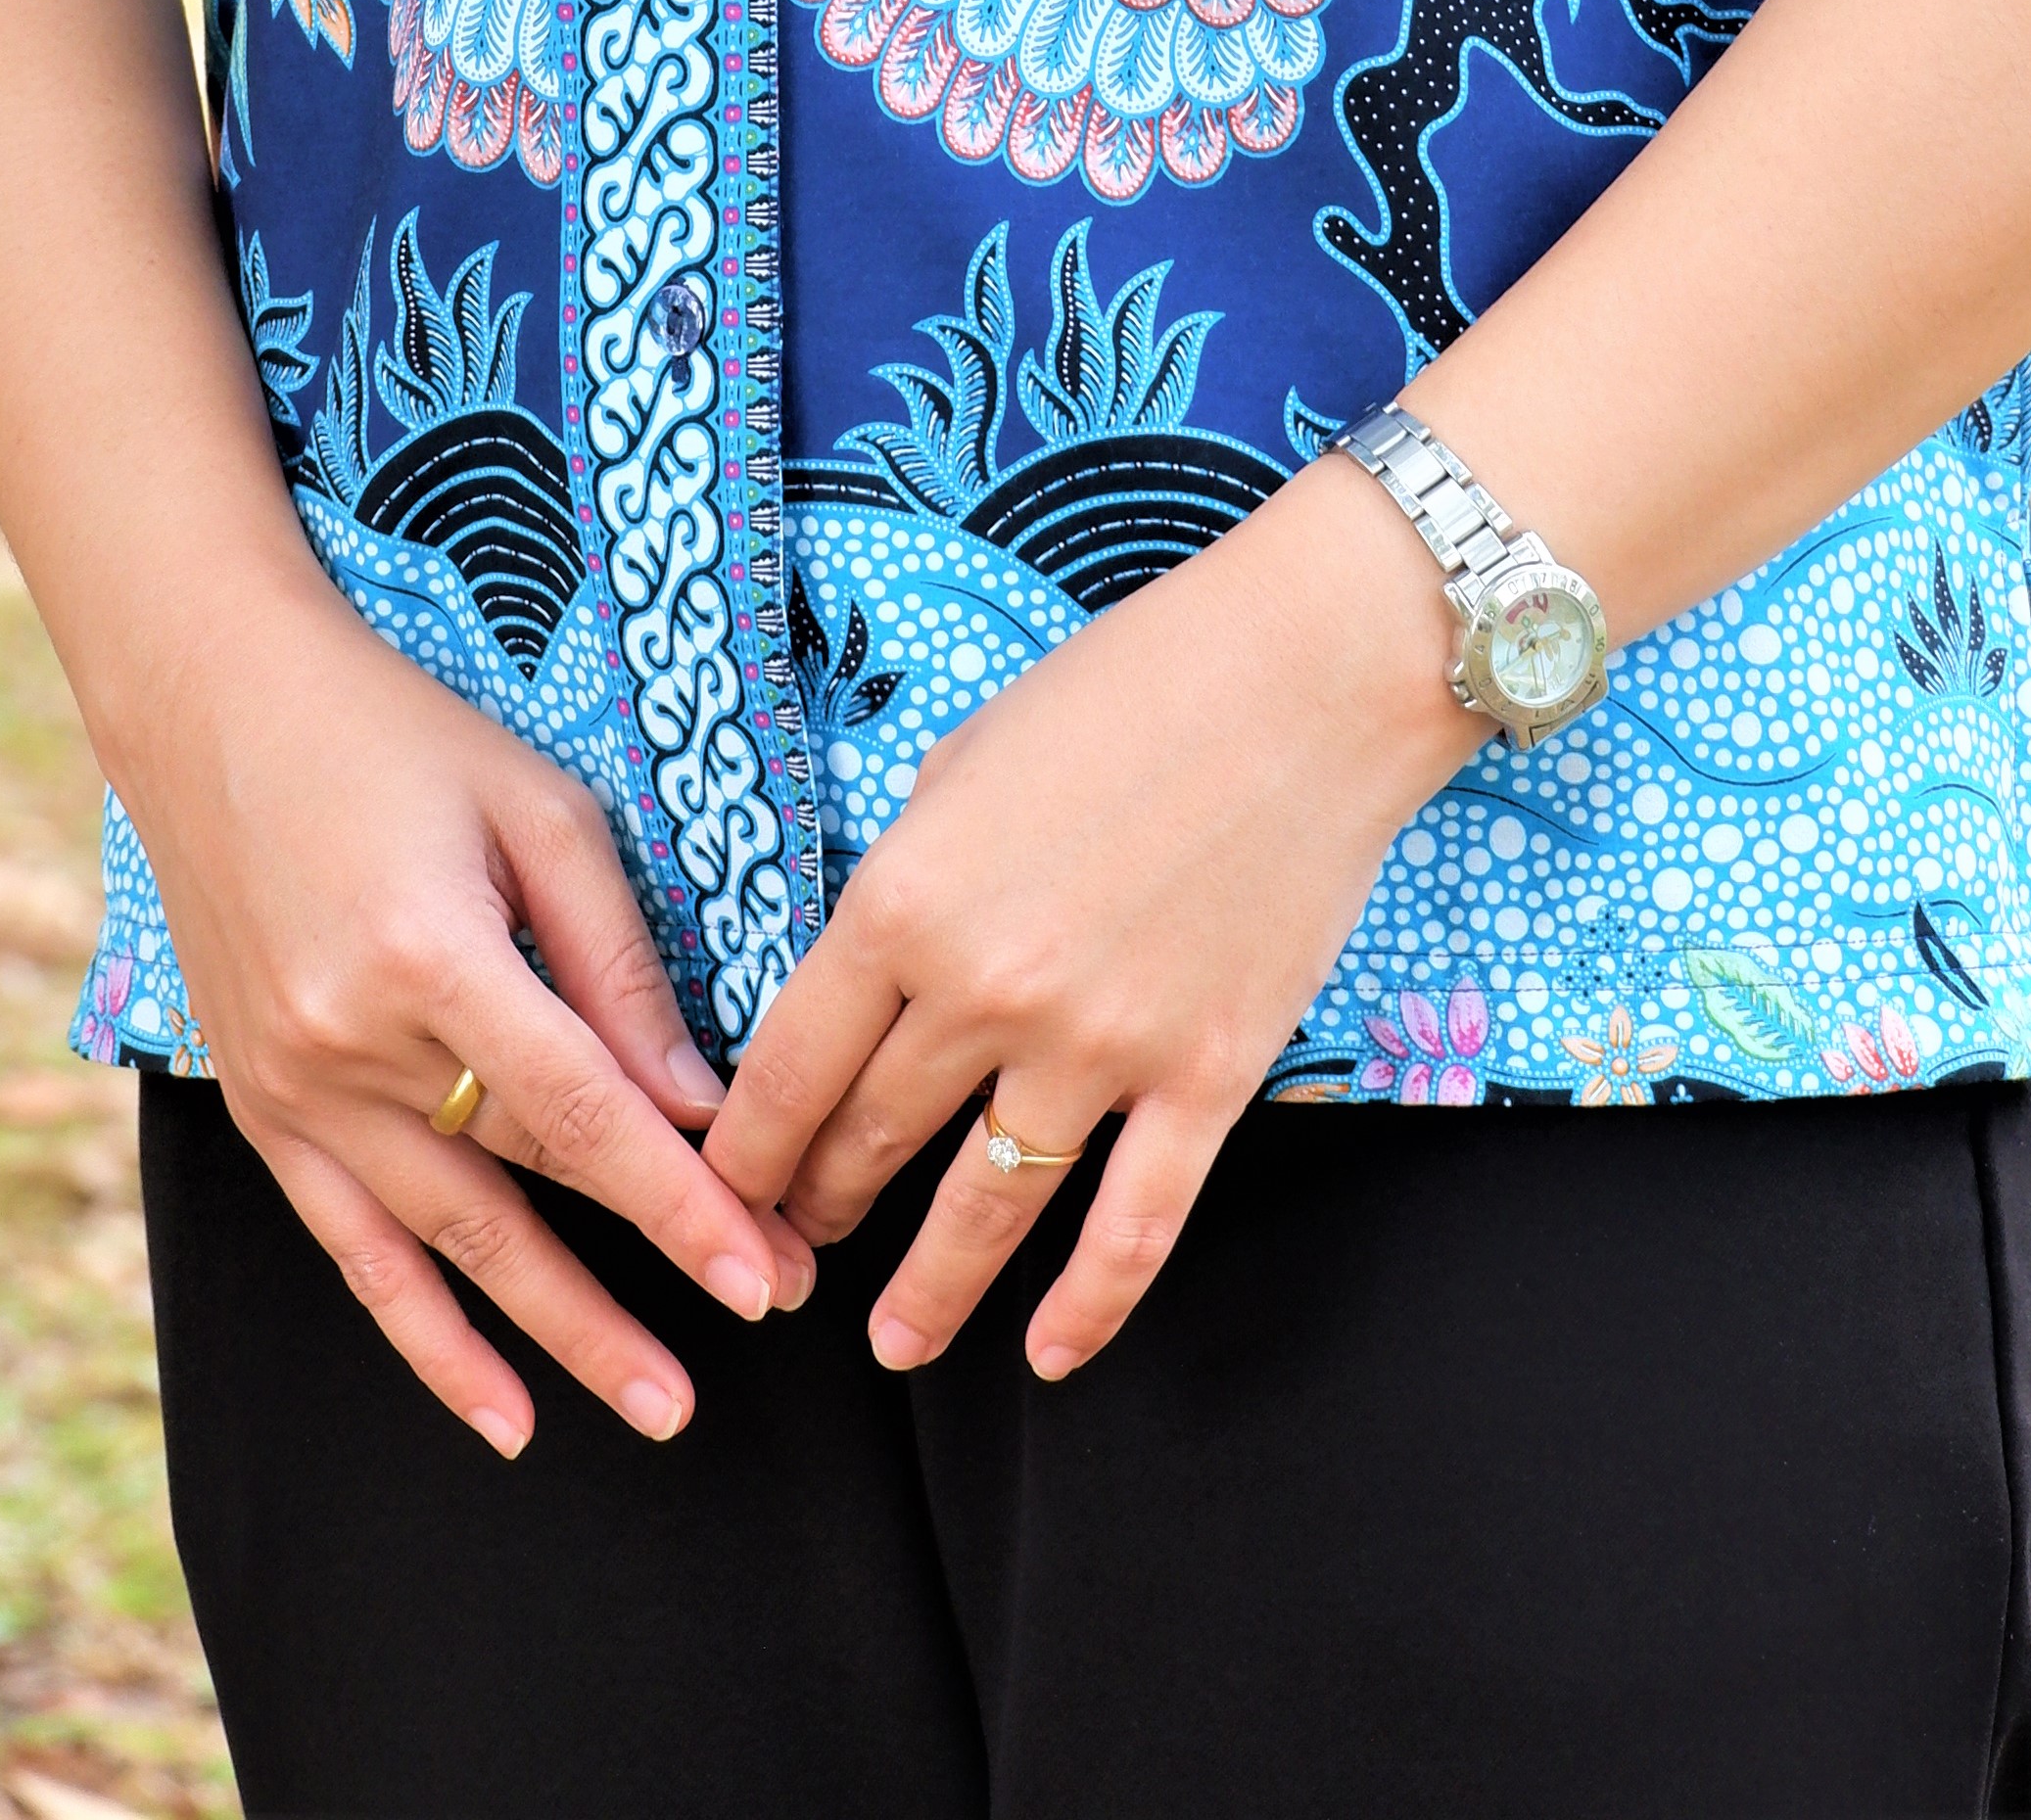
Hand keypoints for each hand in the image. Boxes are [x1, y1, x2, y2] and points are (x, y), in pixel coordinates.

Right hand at [118, 566, 810, 1454]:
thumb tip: (699, 1104)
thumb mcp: (534, 808)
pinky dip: (428, 1341)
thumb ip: (615, 961)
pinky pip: (353, 1254)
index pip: (584, 1113)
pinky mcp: (261, 1111)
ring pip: (450, 1243)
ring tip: (659, 1404)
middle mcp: (351, 1044)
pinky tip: (501, 1414)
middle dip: (655, 1261)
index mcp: (430, 955)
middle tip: (765, 1315)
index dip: (680, 1202)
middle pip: (531, 1182)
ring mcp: (294, 1090)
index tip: (764, 1271)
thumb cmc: (395, 732)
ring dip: (558, 1334)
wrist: (208, 704)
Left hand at [703, 452, 1465, 1383]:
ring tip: (892, 1340)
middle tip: (796, 1248)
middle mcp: (986, 991)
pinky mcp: (1205, 1079)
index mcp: (906, 899)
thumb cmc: (1130, 687)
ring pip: (984, 1210)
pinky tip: (1047, 1353)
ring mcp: (1100, 1048)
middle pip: (872, 1137)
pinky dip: (1087, 1308)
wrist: (1306, 677)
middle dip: (821, 1204)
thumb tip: (874, 968)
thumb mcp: (965, 761)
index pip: (791, 1065)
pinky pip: (1132, 1228)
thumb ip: (910, 878)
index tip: (724, 1187)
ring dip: (928, 1291)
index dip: (747, 1146)